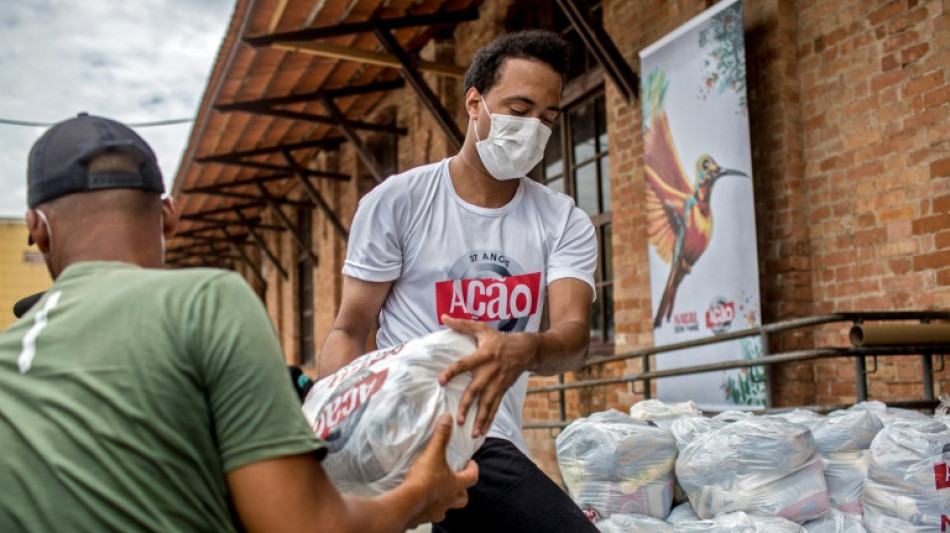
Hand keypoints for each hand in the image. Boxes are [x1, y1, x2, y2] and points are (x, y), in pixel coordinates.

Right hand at [404, 413, 478, 525]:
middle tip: (454, 481)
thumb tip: (448, 418)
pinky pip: (429, 514)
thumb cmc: (424, 479)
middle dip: (461, 490)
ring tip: (436, 492)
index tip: (470, 463)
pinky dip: (427, 508)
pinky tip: (420, 502)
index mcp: (456, 485)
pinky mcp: (425, 517)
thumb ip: (441, 435)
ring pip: (447, 507)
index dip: (473, 469)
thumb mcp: (434, 453)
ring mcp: (438, 511)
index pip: (472, 477)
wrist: (407, 503)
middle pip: (462, 498)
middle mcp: (450, 500)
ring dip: (444, 500)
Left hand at [439, 316, 538, 437]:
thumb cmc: (499, 340)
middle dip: (468, 404)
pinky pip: (495, 407)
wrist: (525, 350)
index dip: (453, 371)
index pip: (465, 364)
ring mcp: (498, 383)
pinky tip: (481, 431)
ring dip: (479, 418)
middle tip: (458, 418)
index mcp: (484, 355)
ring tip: (471, 432)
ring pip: (488, 403)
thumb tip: (443, 317)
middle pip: (477, 390)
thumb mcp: (482, 329)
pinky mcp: (502, 391)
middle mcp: (490, 371)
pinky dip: (489, 420)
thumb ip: (462, 324)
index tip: (441, 381)